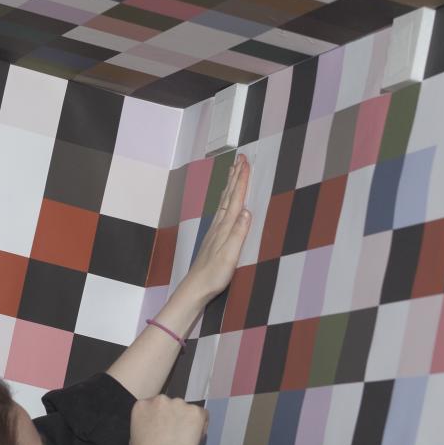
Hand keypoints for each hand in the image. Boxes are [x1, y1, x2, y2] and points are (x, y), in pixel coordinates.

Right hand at [130, 394, 208, 444]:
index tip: (162, 428)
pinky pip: (202, 415)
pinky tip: (195, 437)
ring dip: (186, 420)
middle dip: (172, 417)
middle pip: (169, 405)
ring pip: (185, 409)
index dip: (159, 418)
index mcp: (142, 406)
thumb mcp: (134, 438)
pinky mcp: (195, 410)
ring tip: (184, 438)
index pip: (152, 406)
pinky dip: (201, 424)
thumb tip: (152, 429)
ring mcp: (178, 403)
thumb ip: (144, 426)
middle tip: (174, 434)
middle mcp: (160, 400)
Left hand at [179, 153, 252, 301]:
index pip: (236, 199)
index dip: (241, 180)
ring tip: (234, 170)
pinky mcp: (214, 237)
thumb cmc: (214, 274)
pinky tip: (227, 200)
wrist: (196, 287)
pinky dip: (226, 199)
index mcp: (225, 227)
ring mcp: (215, 230)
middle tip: (240, 157)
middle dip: (236, 176)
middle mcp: (219, 225)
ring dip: (230, 184)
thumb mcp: (230, 255)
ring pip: (224, 201)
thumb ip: (238, 233)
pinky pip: (222, 210)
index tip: (246, 162)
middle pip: (229, 195)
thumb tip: (247, 211)